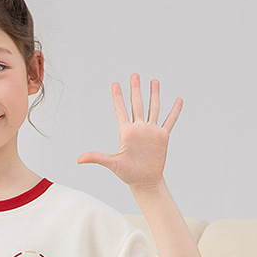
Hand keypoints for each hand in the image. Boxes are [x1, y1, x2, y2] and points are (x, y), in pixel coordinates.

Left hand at [77, 74, 181, 193]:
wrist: (144, 181)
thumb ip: (97, 158)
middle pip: (137, 104)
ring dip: (154, 95)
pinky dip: (174, 111)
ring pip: (153, 108)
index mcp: (126, 132)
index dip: (118, 97)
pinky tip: (178, 100)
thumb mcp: (112, 164)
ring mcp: (151, 131)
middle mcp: (139, 128)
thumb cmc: (127, 174)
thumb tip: (78, 159)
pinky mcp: (162, 137)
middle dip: (136, 90)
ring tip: (154, 81)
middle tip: (134, 75)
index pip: (121, 110)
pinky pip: (169, 121)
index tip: (115, 84)